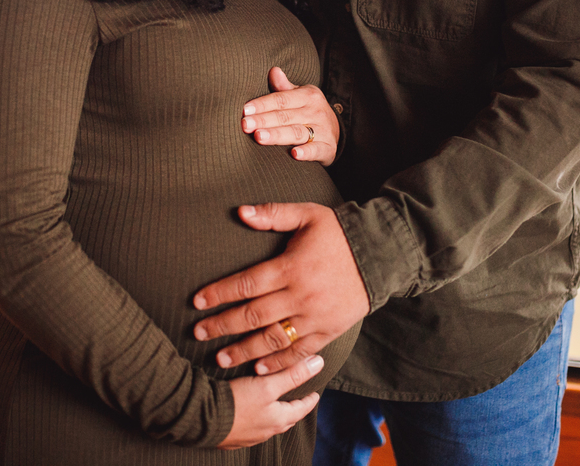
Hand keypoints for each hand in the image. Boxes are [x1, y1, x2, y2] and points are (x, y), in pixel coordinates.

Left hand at [193, 203, 369, 375]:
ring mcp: (315, 317)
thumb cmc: (340, 232)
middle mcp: (301, 296)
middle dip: (222, 326)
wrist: (382, 254)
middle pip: (253, 316)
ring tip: (221, 358)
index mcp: (291, 267)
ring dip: (244, 350)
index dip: (219, 293)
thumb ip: (273, 214)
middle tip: (198, 333)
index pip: (247, 283)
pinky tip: (259, 368)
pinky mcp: (329, 331)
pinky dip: (279, 363)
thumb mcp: (308, 214)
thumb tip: (240, 212)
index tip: (197, 301)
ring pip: (273, 339)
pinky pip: (300, 352)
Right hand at [218, 355, 323, 448]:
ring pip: (267, 424)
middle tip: (297, 400)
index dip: (308, 400)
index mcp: (277, 420)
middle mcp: (264, 431)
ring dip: (273, 415)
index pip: (300, 409)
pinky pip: (249, 428)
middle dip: (292, 409)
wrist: (200, 418)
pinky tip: (248, 414)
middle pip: (285, 419)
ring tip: (274, 406)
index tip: (315, 394)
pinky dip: (254, 419)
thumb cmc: (236, 403)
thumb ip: (292, 375)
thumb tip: (318, 363)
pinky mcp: (231, 436)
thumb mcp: (267, 386)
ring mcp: (247, 436)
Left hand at [243, 67, 340, 164]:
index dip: (263, 104)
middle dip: (263, 120)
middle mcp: (316, 112)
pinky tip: (294, 155)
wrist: (336, 131)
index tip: (245, 110)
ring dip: (277, 135)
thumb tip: (273, 70)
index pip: (282, 99)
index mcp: (308, 96)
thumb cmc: (308, 112)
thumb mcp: (300, 96)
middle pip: (285, 116)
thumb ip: (284, 88)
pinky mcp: (328, 148)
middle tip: (245, 125)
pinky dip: (307, 153)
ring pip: (297, 133)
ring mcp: (323, 130)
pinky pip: (317, 150)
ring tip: (259, 137)